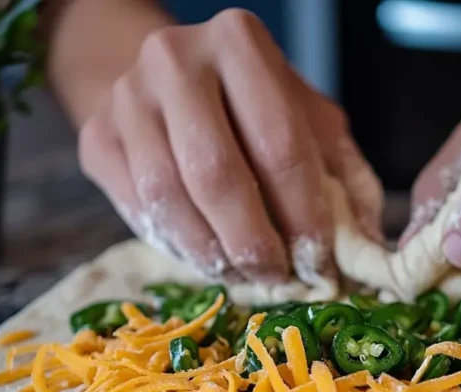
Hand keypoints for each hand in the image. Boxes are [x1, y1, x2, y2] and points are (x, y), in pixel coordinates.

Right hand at [77, 9, 382, 283]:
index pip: (279, 144)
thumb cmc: (250, 107)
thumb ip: (342, 176)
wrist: (165, 81)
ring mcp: (126, 99)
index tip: (320, 264)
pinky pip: (137, 212)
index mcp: (239, 42)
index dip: (303, 215)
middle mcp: (174, 60)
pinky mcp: (96, 138)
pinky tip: (209, 260)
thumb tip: (364, 251)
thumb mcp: (308, 121)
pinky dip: (179, 249)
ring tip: (246, 278)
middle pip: (217, 175)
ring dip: (214, 256)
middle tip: (279, 280)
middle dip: (254, 244)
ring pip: (169, 200)